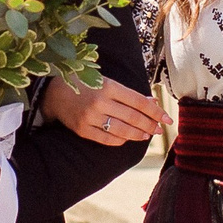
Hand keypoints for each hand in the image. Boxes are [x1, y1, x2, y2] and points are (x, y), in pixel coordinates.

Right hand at [44, 76, 165, 145]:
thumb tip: (153, 102)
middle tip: (160, 129)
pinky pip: (108, 139)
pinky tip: (129, 138)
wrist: (55, 93)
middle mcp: (100, 102)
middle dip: (151, 124)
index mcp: (108, 86)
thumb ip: (129, 93)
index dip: (156, 111)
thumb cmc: (86, 84)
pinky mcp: (83, 130)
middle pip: (133, 118)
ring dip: (139, 134)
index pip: (139, 102)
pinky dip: (121, 140)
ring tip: (147, 134)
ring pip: (123, 130)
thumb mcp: (107, 82)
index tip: (167, 118)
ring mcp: (91, 118)